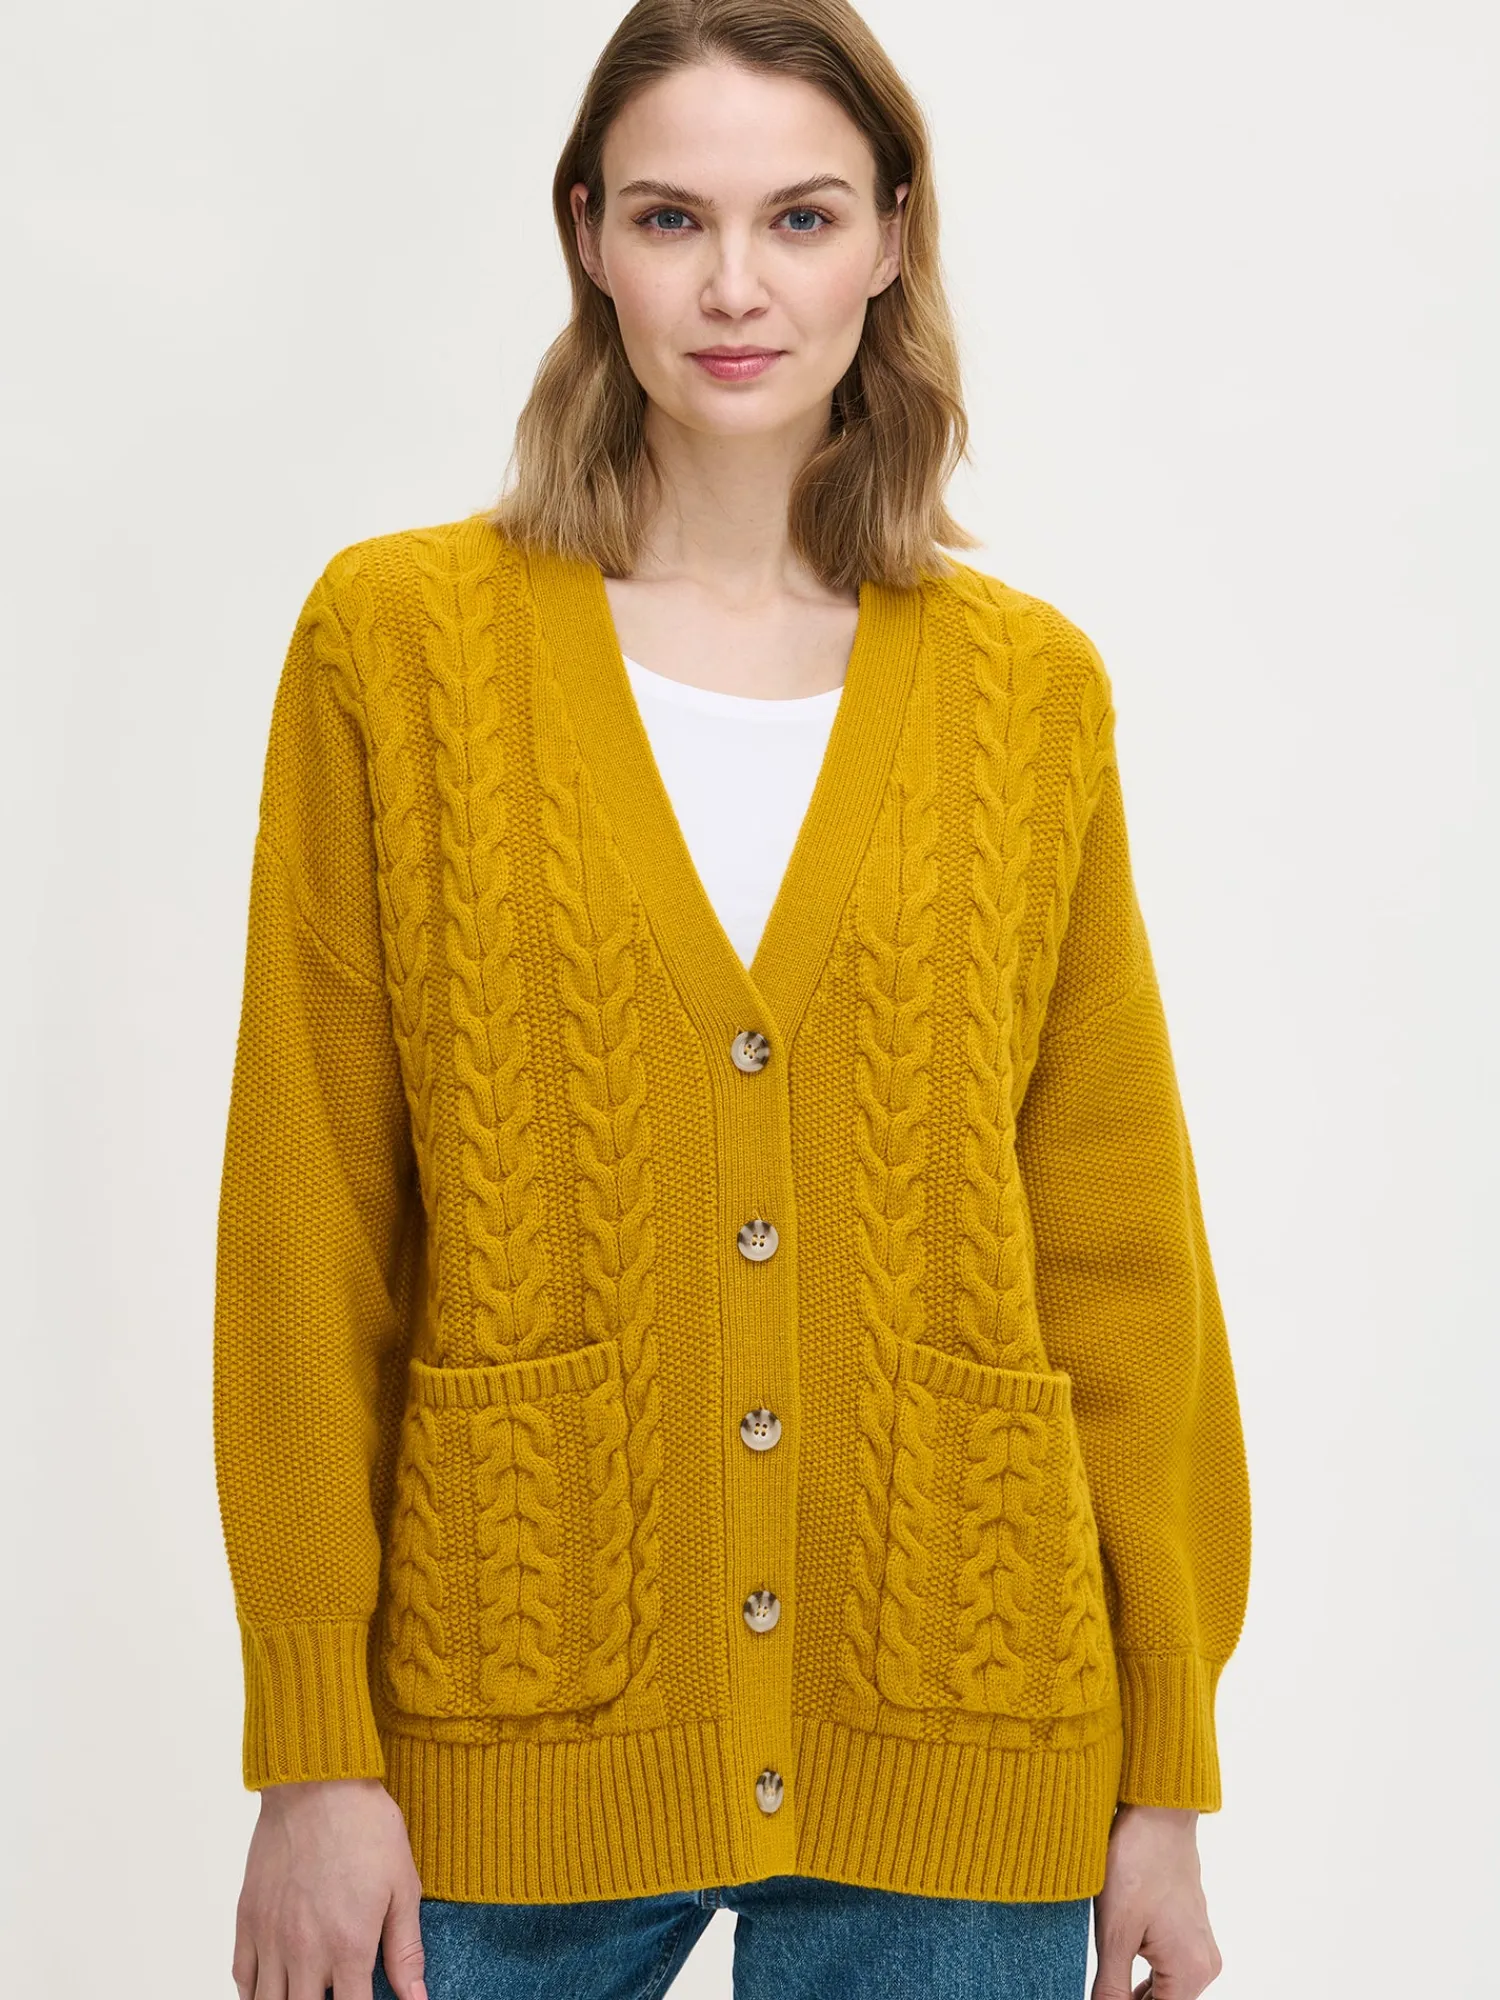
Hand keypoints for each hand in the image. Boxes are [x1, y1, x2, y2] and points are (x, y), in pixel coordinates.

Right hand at [232, 1776, 427, 1999]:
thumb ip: (405, 1950)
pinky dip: (255, 1992)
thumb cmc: (366, 1827)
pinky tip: (273, 1986)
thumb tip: (417, 1998)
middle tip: (336, 1991)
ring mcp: (270, 1937)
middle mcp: (304, 1952)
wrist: (317, 1783)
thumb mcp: (403, 1886)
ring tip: (307, 1991)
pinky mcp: (248, 1918)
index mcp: (348, 1948)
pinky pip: (241, 1977)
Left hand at [1091, 1804, 1222, 1999]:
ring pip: (1166, 1989)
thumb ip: (1111, 1988)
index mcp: (1190, 1971)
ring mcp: (1200, 1945)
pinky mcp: (1190, 1929)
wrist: (1157, 1810)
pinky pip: (1168, 1966)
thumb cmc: (1136, 1862)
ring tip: (1106, 1979)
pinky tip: (1121, 1965)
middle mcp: (1204, 1964)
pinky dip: (1145, 1973)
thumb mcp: (1114, 1933)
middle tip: (1100, 1989)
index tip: (1102, 1996)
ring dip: (1136, 1991)